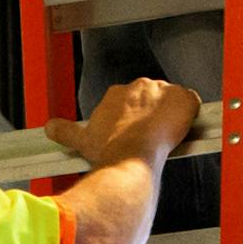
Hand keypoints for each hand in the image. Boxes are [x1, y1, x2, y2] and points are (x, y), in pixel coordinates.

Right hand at [43, 78, 200, 169]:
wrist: (131, 156)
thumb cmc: (109, 151)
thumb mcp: (82, 141)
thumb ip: (65, 131)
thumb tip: (49, 128)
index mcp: (117, 94)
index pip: (132, 100)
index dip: (135, 117)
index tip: (136, 132)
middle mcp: (139, 87)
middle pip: (153, 98)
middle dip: (154, 115)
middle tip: (152, 137)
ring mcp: (163, 92)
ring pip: (172, 100)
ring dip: (172, 115)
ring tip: (169, 138)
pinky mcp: (183, 100)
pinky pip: (193, 103)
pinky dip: (192, 115)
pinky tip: (187, 130)